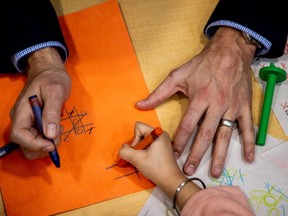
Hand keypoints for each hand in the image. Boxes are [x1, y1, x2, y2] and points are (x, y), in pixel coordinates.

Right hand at [9, 47, 70, 159]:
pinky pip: (39, 138)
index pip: (19, 135)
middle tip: (58, 136)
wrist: (51, 72)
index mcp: (22, 111)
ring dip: (47, 144)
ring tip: (59, 129)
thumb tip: (50, 134)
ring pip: (32, 144)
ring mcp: (28, 122)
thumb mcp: (55, 92)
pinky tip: (57, 128)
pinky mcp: (36, 124)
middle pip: (25, 144)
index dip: (34, 144)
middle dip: (42, 147)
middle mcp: (22, 119)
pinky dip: (49, 139)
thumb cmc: (53, 78)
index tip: (51, 145)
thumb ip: (52, 112)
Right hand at [119, 122, 201, 206]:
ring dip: (140, 150)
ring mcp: (162, 140)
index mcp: (157, 133)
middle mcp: (161, 134)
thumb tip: (123, 148)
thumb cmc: (156, 168)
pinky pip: (149, 144)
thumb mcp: (137, 159)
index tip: (139, 150)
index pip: (138, 126)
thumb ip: (125, 152)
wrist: (171, 181)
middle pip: (141, 133)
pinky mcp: (162, 147)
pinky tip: (148, 161)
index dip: (135, 138)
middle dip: (137, 145)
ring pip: (144, 140)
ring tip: (145, 160)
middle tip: (141, 156)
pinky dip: (145, 152)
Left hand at [136, 27, 255, 177]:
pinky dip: (250, 142)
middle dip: (196, 154)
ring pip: (225, 134)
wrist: (229, 51)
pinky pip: (247, 127)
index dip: (179, 141)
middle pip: (205, 134)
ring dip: (220, 154)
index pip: (187, 125)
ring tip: (216, 171)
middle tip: (189, 169)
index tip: (173, 155)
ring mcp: (232, 107)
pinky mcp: (244, 106)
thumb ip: (159, 93)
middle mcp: (216, 105)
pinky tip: (249, 157)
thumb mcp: (177, 76)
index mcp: (199, 99)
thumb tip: (140, 105)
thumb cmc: (202, 64)